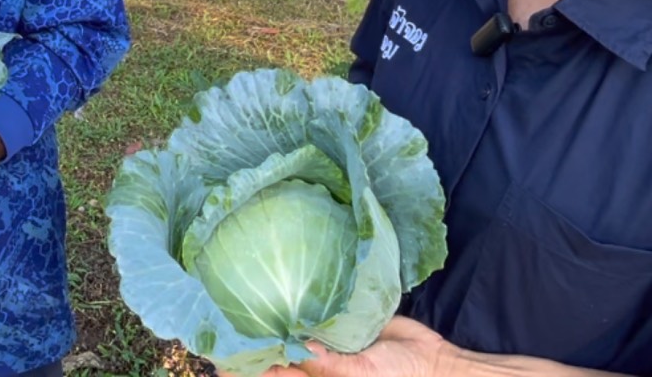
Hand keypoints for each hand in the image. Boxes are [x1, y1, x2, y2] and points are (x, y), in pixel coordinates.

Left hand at [232, 317, 457, 376]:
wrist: (432, 360)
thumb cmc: (398, 376)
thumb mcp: (362, 373)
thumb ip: (329, 364)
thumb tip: (295, 347)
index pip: (274, 372)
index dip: (246, 367)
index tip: (219, 356)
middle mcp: (315, 361)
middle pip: (276, 352)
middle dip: (251, 342)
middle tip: (220, 323)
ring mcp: (326, 341)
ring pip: (290, 330)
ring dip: (270, 320)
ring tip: (238, 301)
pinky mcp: (340, 322)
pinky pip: (315, 312)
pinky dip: (301, 302)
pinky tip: (283, 283)